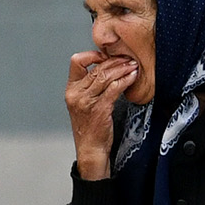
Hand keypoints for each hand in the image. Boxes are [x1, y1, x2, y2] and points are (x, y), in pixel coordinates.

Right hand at [66, 50, 139, 179]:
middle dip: (115, 61)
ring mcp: (87, 101)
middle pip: (96, 68)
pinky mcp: (99, 109)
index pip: (76, 62)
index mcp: (71, 89)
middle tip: (129, 59)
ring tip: (133, 66)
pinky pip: (114, 88)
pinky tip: (133, 77)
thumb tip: (108, 69)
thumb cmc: (90, 127)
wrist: (90, 149)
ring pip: (106, 76)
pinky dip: (126, 80)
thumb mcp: (84, 103)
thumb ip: (90, 87)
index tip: (107, 56)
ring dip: (122, 68)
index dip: (92, 55)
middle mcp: (76, 93)